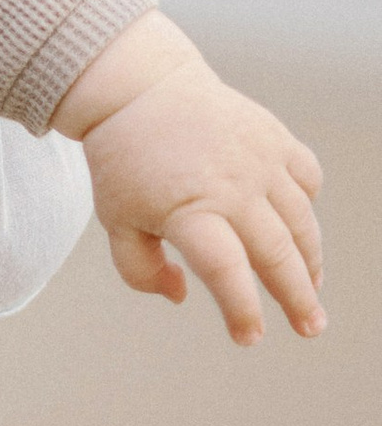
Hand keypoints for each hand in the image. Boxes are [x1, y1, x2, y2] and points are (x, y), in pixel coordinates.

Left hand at [57, 17, 324, 343]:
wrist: (140, 88)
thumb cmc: (125, 159)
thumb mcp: (115, 219)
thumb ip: (140, 270)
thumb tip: (181, 296)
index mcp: (188, 209)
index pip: (225, 271)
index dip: (242, 310)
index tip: (249, 337)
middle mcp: (231, 185)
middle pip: (276, 253)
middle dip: (298, 298)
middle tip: (310, 328)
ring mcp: (258, 159)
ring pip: (300, 221)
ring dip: (310, 260)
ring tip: (310, 289)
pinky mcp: (273, 136)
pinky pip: (307, 177)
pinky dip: (308, 205)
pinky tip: (300, 227)